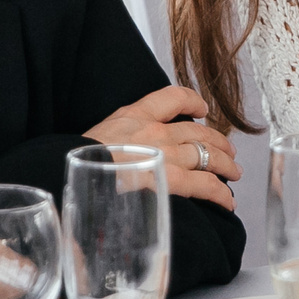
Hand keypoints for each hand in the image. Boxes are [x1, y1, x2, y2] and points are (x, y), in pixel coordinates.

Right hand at [86, 86, 240, 208]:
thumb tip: (120, 158)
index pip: (172, 97)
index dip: (193, 101)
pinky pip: (205, 183)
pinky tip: (227, 201)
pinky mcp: (169, 178)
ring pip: (207, 155)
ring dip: (225, 165)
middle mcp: (153, 130)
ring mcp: (163, 153)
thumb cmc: (74, 163)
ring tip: (234, 173)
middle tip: (228, 151)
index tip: (202, 110)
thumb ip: (116, 142)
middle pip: (198, 131)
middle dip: (218, 141)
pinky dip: (220, 192)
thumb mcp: (93, 139)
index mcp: (133, 115)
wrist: (64, 174)